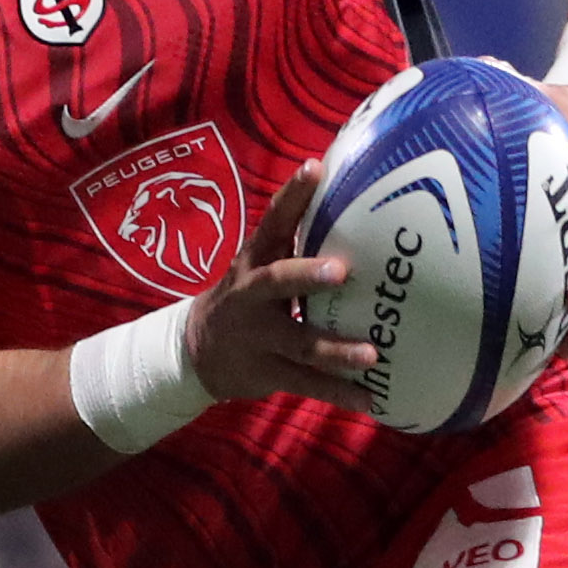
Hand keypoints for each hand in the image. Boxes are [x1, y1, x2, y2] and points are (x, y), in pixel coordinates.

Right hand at [190, 167, 385, 414]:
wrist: (196, 351)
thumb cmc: (248, 295)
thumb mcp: (261, 263)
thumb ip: (298, 239)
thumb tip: (357, 200)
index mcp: (255, 259)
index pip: (273, 220)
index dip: (293, 194)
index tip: (315, 167)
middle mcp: (251, 294)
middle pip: (277, 282)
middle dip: (306, 276)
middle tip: (341, 271)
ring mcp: (257, 336)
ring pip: (299, 342)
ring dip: (335, 348)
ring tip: (371, 354)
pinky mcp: (266, 371)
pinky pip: (305, 384)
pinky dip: (339, 392)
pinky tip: (370, 399)